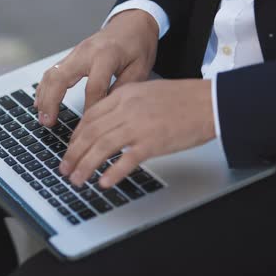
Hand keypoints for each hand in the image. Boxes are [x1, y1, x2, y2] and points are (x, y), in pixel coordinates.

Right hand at [34, 9, 159, 126]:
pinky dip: (44, 88)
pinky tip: (41, 102)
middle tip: (48, 122)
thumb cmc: (138, 45)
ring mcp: (75, 52)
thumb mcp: (140, 69)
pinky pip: (52, 72)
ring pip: (51, 74)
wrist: (133, 23)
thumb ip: (122, 89)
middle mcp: (86, 52)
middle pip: (60, 77)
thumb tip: (106, 111)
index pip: (94, 87)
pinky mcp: (71, 56)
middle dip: (52, 102)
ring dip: (43, 97)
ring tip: (42, 118)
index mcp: (106, 55)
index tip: (88, 125)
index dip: (90, 108)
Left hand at [59, 80, 216, 187]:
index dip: (75, 136)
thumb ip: (125, 106)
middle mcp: (127, 109)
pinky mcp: (153, 143)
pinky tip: (104, 182)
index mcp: (125, 95)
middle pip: (90, 133)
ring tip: (77, 180)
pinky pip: (126, 160)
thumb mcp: (147, 93)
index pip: (90, 116)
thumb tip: (107, 125)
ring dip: (85, 166)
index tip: (70, 149)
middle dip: (73, 154)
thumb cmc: (184, 99)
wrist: (211, 102)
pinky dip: (112, 173)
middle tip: (65, 169)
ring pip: (101, 147)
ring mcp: (139, 126)